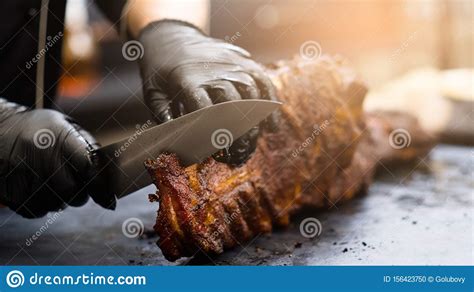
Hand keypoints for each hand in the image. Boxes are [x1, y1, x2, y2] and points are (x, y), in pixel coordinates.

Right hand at [0, 99, 112, 217]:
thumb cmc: (42, 130)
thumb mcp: (67, 127)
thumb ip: (89, 149)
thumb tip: (109, 178)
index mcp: (61, 137)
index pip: (88, 167)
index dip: (101, 188)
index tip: (109, 202)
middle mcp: (41, 156)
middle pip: (72, 192)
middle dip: (79, 194)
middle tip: (76, 186)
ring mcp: (23, 174)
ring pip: (55, 205)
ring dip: (61, 200)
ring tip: (53, 183)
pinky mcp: (9, 190)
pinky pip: (36, 211)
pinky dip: (43, 206)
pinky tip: (39, 189)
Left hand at [137, 20, 278, 164]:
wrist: (171, 36)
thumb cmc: (161, 70)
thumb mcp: (153, 91)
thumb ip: (163, 114)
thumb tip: (174, 134)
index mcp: (189, 81)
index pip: (205, 109)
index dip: (214, 130)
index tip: (220, 148)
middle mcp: (213, 71)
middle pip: (232, 103)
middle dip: (238, 131)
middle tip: (240, 152)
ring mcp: (231, 64)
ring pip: (250, 93)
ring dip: (254, 120)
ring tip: (254, 142)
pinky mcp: (243, 61)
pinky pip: (262, 81)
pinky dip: (270, 103)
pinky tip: (271, 125)